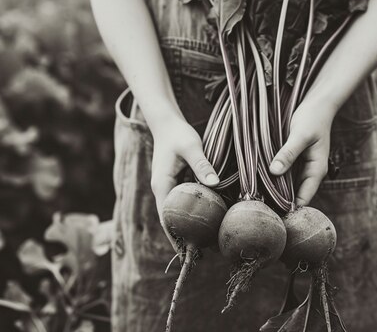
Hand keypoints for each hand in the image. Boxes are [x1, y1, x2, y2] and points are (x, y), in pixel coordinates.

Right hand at [150, 119, 219, 249]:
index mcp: (161, 185)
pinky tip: (207, 222)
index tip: (184, 253)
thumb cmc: (178, 133)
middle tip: (200, 255)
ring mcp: (168, 187)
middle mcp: (162, 189)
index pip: (166, 217)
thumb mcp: (191, 146)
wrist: (168, 122)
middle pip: (170, 220)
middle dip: (182, 237)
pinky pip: (183, 204)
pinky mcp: (176, 184)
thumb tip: (214, 183)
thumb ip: (202, 164)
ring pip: (177, 213)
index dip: (174, 236)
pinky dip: (192, 215)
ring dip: (187, 228)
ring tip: (205, 245)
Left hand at [269, 101, 334, 205]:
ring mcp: (301, 167)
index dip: (290, 209)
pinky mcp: (293, 160)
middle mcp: (309, 172)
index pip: (304, 199)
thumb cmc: (313, 118)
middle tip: (259, 208)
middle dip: (279, 202)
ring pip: (287, 185)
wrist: (318, 104)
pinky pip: (283, 174)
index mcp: (316, 171)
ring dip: (275, 190)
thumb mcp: (300, 135)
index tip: (272, 213)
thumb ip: (288, 153)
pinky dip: (274, 177)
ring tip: (256, 197)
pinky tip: (260, 180)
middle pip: (294, 195)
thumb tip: (274, 172)